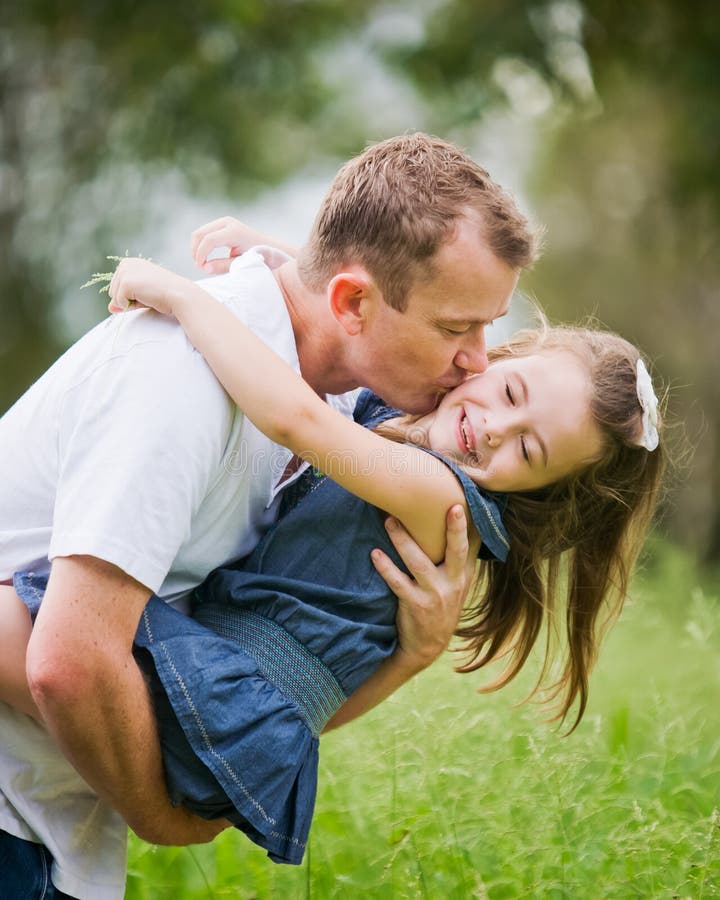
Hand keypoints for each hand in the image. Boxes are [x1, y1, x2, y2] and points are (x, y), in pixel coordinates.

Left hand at [107, 258, 189, 315]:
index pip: (117, 286)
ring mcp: (125, 272)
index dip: (130, 295)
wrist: (179, 294)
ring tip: (147, 296)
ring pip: (114, 297)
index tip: (147, 291)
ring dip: (129, 302)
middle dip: (128, 299)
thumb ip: (124, 300)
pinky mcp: (126, 283)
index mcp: (130, 263)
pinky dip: (131, 306)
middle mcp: (126, 264)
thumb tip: (110, 308)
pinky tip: (146, 298)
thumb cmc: (164, 294)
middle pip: (112, 291)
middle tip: (148, 295)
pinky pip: (119, 303)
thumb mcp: (141, 295)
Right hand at [190, 216, 273, 273]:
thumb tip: (204, 267)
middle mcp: (227, 223)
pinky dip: (201, 245)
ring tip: (202, 263)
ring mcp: (224, 222)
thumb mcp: (241, 265)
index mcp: (234, 232)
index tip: (200, 267)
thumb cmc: (259, 258)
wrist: (270, 248)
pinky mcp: (222, 225)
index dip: (201, 254)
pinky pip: (205, 233)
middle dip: (195, 251)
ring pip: (200, 232)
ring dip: (197, 248)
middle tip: (199, 266)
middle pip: (200, 233)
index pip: (209, 240)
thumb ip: (223, 266)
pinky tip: (206, 257)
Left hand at [371, 505, 473, 671]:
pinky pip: (398, 582)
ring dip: (403, 540)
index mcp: (464, 575)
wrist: (427, 645)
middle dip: (454, 529)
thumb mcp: (457, 584)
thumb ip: (459, 559)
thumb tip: (459, 523)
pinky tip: (375, 554)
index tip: (461, 503)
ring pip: (419, 562)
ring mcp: (435, 595)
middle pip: (456, 551)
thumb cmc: (441, 604)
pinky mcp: (415, 605)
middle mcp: (454, 583)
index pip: (470, 546)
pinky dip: (386, 567)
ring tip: (390, 521)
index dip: (468, 525)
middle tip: (448, 506)